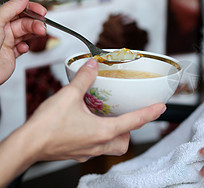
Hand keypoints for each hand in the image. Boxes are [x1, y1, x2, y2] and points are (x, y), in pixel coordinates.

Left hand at [0, 0, 46, 83]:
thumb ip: (11, 8)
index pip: (17, 9)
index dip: (30, 8)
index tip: (41, 10)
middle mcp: (1, 30)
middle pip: (24, 21)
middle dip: (35, 22)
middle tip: (42, 26)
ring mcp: (6, 42)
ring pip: (25, 34)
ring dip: (34, 33)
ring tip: (40, 33)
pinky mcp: (10, 55)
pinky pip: (22, 48)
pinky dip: (26, 47)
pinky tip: (25, 47)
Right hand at [24, 59, 166, 161]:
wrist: (26, 145)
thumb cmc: (47, 126)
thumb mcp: (69, 95)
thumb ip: (84, 78)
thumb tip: (92, 65)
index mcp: (103, 132)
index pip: (135, 122)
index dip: (150, 113)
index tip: (161, 107)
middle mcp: (98, 145)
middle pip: (124, 141)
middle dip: (130, 129)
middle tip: (128, 115)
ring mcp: (86, 152)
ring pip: (110, 147)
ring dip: (114, 134)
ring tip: (107, 119)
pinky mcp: (75, 153)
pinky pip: (93, 147)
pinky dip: (97, 136)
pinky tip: (87, 125)